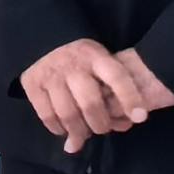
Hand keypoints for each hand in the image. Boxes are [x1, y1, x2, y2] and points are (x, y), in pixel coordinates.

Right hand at [18, 38, 173, 155]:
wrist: (44, 39)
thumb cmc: (82, 58)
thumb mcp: (101, 61)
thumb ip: (114, 90)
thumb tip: (127, 124)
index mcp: (96, 57)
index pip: (117, 77)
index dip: (130, 98)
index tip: (140, 117)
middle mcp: (73, 65)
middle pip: (90, 103)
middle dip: (101, 124)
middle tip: (102, 129)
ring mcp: (51, 74)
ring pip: (68, 114)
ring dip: (79, 132)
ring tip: (83, 134)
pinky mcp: (32, 85)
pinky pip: (47, 116)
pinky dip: (58, 128)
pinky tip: (64, 129)